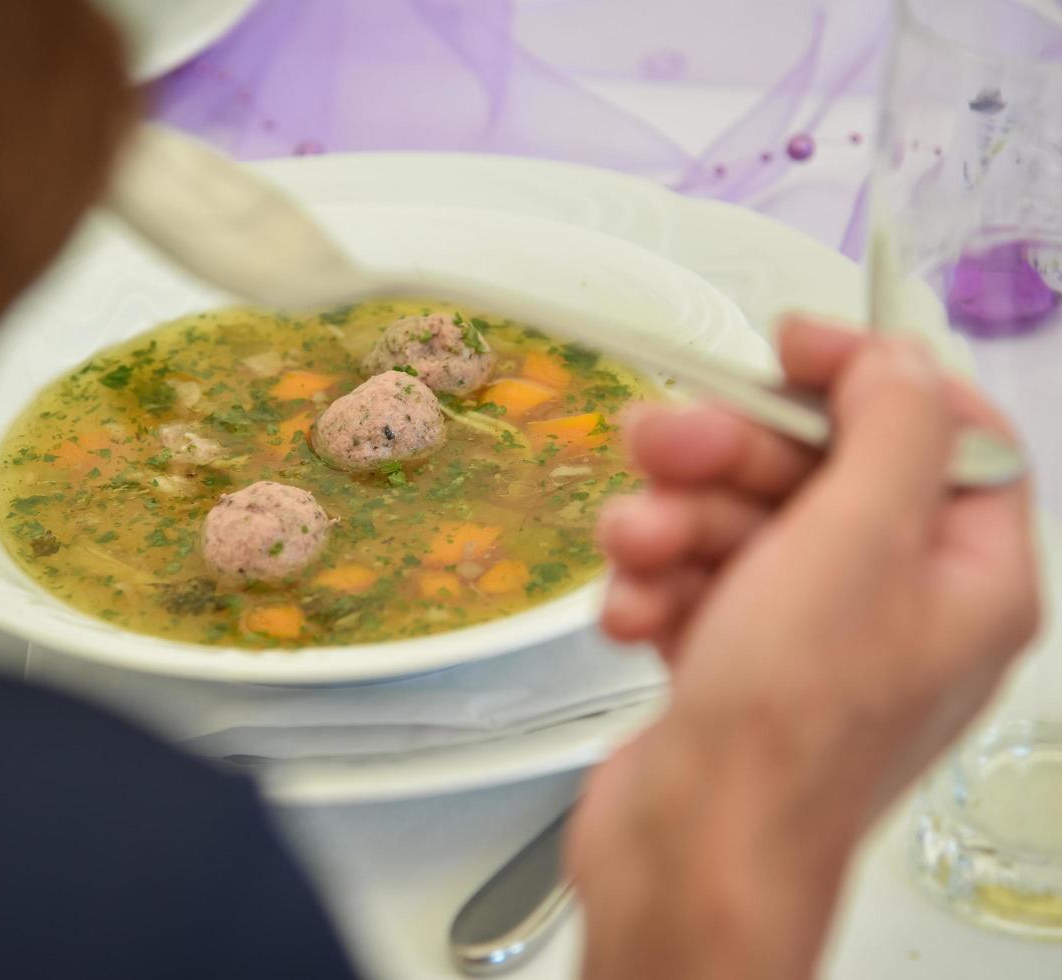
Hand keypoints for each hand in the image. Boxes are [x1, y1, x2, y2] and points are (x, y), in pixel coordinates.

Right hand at [570, 318, 1039, 979]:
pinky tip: (632, 613)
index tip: (789, 345)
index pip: (943, 436)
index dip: (866, 376)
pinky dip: (654, 586)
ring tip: (636, 550)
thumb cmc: (788, 729)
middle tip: (662, 443)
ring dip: (672, 524)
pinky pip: (693, 583)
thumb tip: (892, 360)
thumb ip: (889, 429)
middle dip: (728, 454)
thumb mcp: (856, 542)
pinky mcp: (732, 662)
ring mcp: (808, 636)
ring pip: (737, 524)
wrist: (691, 855)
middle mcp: (894, 604)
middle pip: (816, 473)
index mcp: (965, 576)